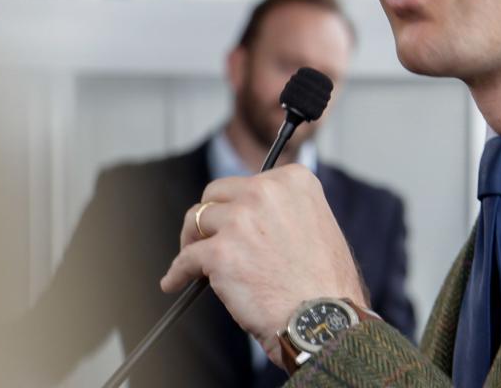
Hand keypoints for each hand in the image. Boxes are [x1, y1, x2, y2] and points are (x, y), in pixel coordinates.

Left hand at [159, 164, 367, 365]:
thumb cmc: (325, 283)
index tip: (234, 220)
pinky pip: (186, 259)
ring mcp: (240, 220)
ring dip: (192, 241)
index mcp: (292, 180)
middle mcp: (264, 191)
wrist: (322, 319)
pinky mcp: (220, 253)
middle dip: (211, 216)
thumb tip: (249, 218)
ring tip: (193, 259)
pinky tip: (175, 281)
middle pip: (216, 193)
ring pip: (196, 220)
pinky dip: (178, 272)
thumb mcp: (317, 224)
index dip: (238, 204)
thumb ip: (284, 211)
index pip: (249, 182)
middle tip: (208, 238)